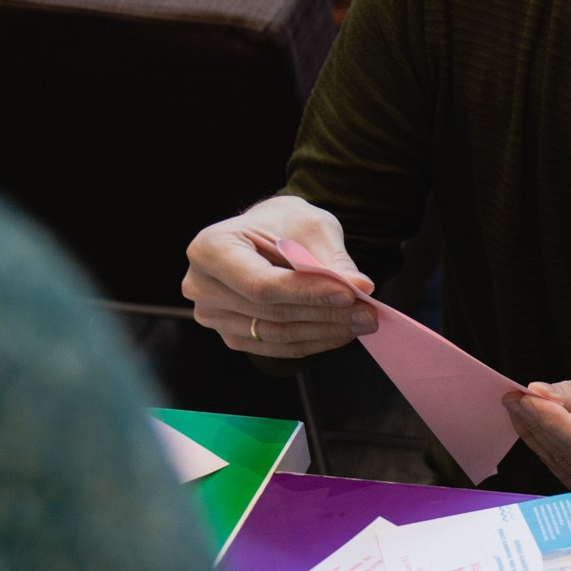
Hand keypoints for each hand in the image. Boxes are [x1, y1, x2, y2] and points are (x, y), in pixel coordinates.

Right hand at [182, 196, 375, 357]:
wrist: (267, 234)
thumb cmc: (284, 224)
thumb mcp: (311, 227)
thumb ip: (331, 259)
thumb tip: (360, 287)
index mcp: (210, 248)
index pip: (261, 284)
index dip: (307, 294)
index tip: (350, 295)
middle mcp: (201, 285)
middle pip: (270, 312)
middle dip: (326, 314)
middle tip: (369, 313)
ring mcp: (212, 315)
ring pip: (277, 334)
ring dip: (325, 331)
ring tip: (364, 321)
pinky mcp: (231, 334)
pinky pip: (276, 346)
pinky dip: (314, 341)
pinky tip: (343, 331)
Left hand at [504, 364, 570, 487]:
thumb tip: (539, 395)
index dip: (558, 424)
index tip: (530, 399)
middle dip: (541, 425)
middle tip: (515, 397)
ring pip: (566, 465)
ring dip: (537, 434)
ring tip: (518, 405)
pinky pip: (565, 468)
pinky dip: (545, 444)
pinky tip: (530, 421)